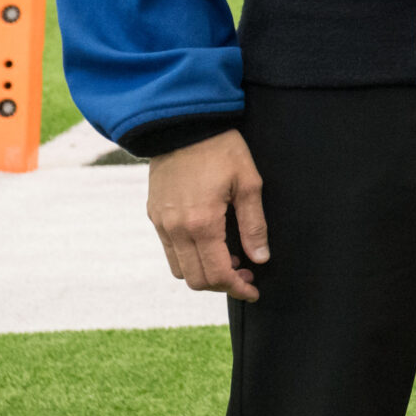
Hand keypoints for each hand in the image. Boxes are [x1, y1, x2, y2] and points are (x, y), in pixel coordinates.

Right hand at [147, 128, 267, 301]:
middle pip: (196, 280)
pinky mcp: (154, 216)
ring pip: (180, 269)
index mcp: (201, 224)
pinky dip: (189, 259)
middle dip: (223, 285)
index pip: (217, 274)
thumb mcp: (249, 182)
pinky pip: (169, 251)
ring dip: (205, 274)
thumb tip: (261, 258)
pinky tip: (210, 245)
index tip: (254, 291)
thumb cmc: (221, 149)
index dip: (237, 288)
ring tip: (231, 261)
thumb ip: (254, 224)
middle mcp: (176, 230)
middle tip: (247, 275)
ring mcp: (161, 224)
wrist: (183, 124)